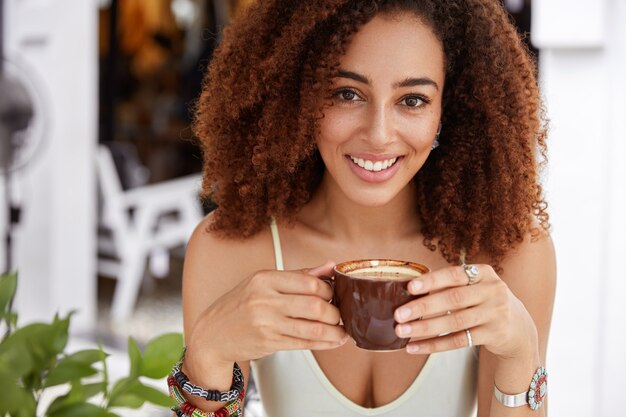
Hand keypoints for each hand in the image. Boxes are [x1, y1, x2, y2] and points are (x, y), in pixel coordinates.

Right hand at [188, 261, 347, 363]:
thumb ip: (299, 275)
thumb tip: (331, 266)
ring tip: (343, 331)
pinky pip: (305, 344)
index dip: (329, 290)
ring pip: (313, 328)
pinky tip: (334, 341)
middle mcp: (264, 300)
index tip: (334, 294)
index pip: (309, 283)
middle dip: (335, 312)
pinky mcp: (269, 343)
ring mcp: (266, 323)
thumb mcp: (263, 283)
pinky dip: (325, 343)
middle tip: (340, 314)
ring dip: (335, 331)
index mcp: (264, 279)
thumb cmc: (240, 305)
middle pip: (315, 306)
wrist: (211, 335)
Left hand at [393, 264, 537, 358]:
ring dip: (425, 328)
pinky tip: (415, 347)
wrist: (519, 328)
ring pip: (454, 322)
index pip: (454, 274)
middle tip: (399, 314)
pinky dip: (434, 345)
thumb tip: (411, 290)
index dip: (432, 280)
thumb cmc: (485, 301)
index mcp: (484, 274)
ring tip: (402, 331)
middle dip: (423, 307)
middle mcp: (492, 291)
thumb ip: (452, 285)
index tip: (410, 287)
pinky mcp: (494, 335)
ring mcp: (495, 314)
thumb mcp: (476, 286)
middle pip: (453, 299)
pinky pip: (459, 341)